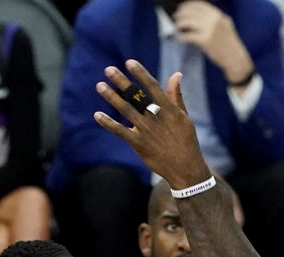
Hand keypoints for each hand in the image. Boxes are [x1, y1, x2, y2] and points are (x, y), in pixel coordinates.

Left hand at [93, 61, 213, 189]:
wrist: (185, 168)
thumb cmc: (186, 141)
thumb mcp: (184, 117)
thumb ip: (176, 96)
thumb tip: (176, 75)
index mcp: (169, 109)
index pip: (152, 87)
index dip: (140, 74)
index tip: (129, 62)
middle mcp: (156, 117)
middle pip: (135, 96)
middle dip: (121, 82)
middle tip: (109, 69)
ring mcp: (146, 130)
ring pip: (125, 110)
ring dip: (111, 97)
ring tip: (100, 85)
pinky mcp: (138, 144)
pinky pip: (120, 131)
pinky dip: (108, 123)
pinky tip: (97, 115)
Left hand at [171, 1, 252, 83]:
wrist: (235, 58)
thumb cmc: (229, 43)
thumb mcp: (225, 25)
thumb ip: (214, 18)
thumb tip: (198, 14)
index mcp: (218, 15)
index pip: (199, 5)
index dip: (188, 5)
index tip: (182, 8)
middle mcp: (214, 20)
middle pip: (192, 12)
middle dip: (181, 13)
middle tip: (176, 16)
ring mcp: (209, 30)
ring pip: (188, 22)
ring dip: (180, 23)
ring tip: (177, 26)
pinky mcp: (205, 41)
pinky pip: (189, 36)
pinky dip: (182, 37)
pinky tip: (180, 38)